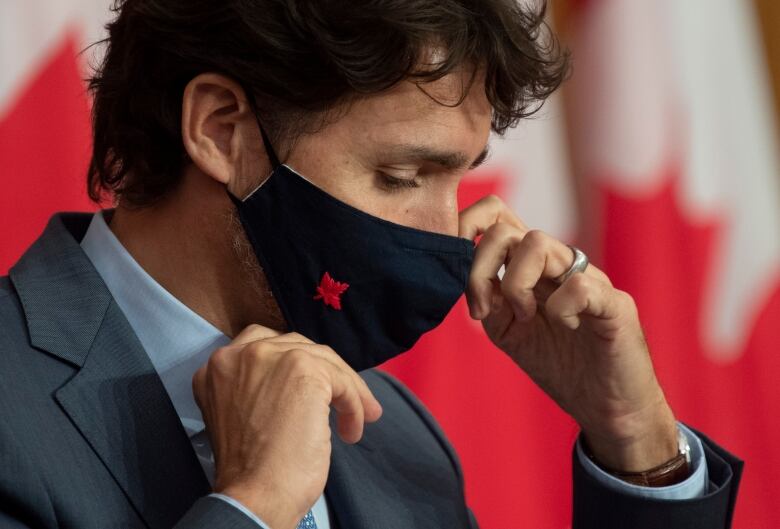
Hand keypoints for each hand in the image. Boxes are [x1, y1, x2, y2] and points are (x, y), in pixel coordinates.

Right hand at [192, 325, 382, 528]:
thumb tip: (306, 384)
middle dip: (326, 376)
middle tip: (345, 403)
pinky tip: (351, 428)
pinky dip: (354, 402)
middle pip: (299, 349)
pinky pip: (340, 379)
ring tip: (357, 419)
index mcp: (220, 366)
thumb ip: (261, 389)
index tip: (317, 391)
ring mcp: (271, 357)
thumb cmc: (252, 470)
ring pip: (323, 361)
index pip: (269, 349)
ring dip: (346, 390)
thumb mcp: (243, 414)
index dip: (296, 370)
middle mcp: (240, 354)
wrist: (255, 495)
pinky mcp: (302, 369)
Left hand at [460, 196, 677, 471]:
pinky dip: (561, 310)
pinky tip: (568, 328)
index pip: (496, 218)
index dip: (468, 230)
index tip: (459, 281)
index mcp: (532, 268)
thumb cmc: (560, 366)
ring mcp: (588, 278)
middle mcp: (559, 264)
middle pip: (506, 229)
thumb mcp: (508, 332)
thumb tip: (467, 277)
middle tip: (485, 311)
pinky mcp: (614, 303)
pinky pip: (578, 285)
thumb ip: (488, 301)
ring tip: (525, 318)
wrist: (606, 406)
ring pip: (538, 244)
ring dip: (516, 284)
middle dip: (480, 269)